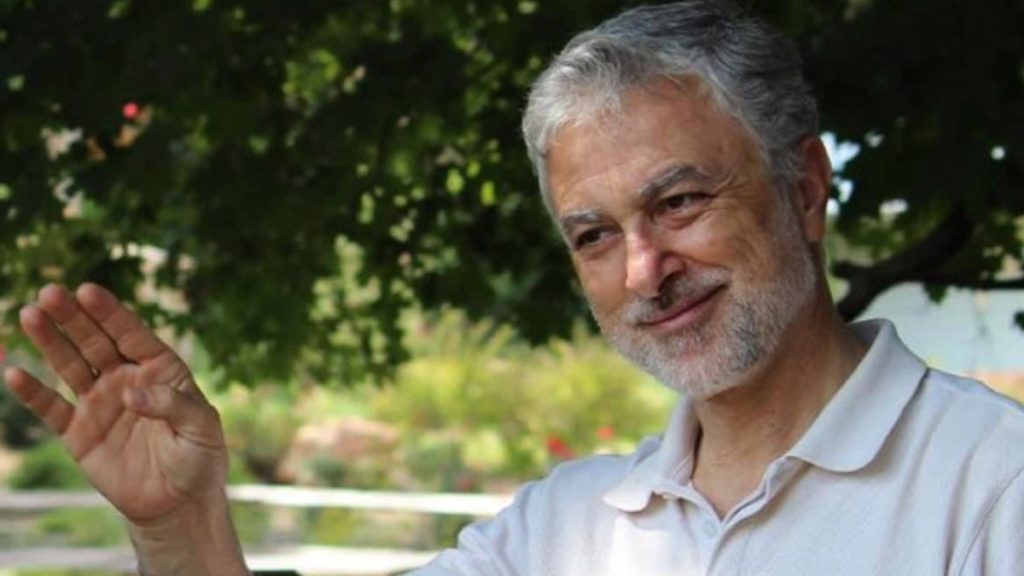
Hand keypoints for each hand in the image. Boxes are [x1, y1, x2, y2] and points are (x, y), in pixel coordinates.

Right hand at [5, 283, 226, 524]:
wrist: (178, 502)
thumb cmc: (200, 458)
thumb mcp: (202, 428)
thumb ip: (173, 405)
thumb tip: (130, 393)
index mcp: (160, 369)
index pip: (132, 333)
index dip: (110, 312)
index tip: (87, 289)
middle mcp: (126, 378)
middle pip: (96, 341)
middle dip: (74, 317)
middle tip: (50, 291)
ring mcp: (100, 403)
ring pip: (70, 365)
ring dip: (50, 341)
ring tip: (30, 314)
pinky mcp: (78, 432)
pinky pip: (52, 408)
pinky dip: (33, 392)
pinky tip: (15, 373)